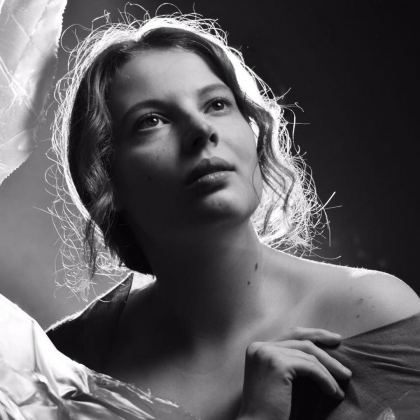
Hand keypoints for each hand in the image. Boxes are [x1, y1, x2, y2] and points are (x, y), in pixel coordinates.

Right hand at [236, 327, 351, 419]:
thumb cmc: (272, 412)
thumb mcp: (282, 381)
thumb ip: (293, 363)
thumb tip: (322, 354)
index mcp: (257, 348)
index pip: (290, 334)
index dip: (314, 334)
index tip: (333, 339)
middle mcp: (260, 346)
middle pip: (300, 339)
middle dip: (325, 345)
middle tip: (344, 359)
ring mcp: (267, 353)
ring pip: (308, 354)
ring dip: (328, 370)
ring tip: (341, 385)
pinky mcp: (278, 364)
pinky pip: (310, 367)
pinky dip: (325, 379)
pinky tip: (332, 392)